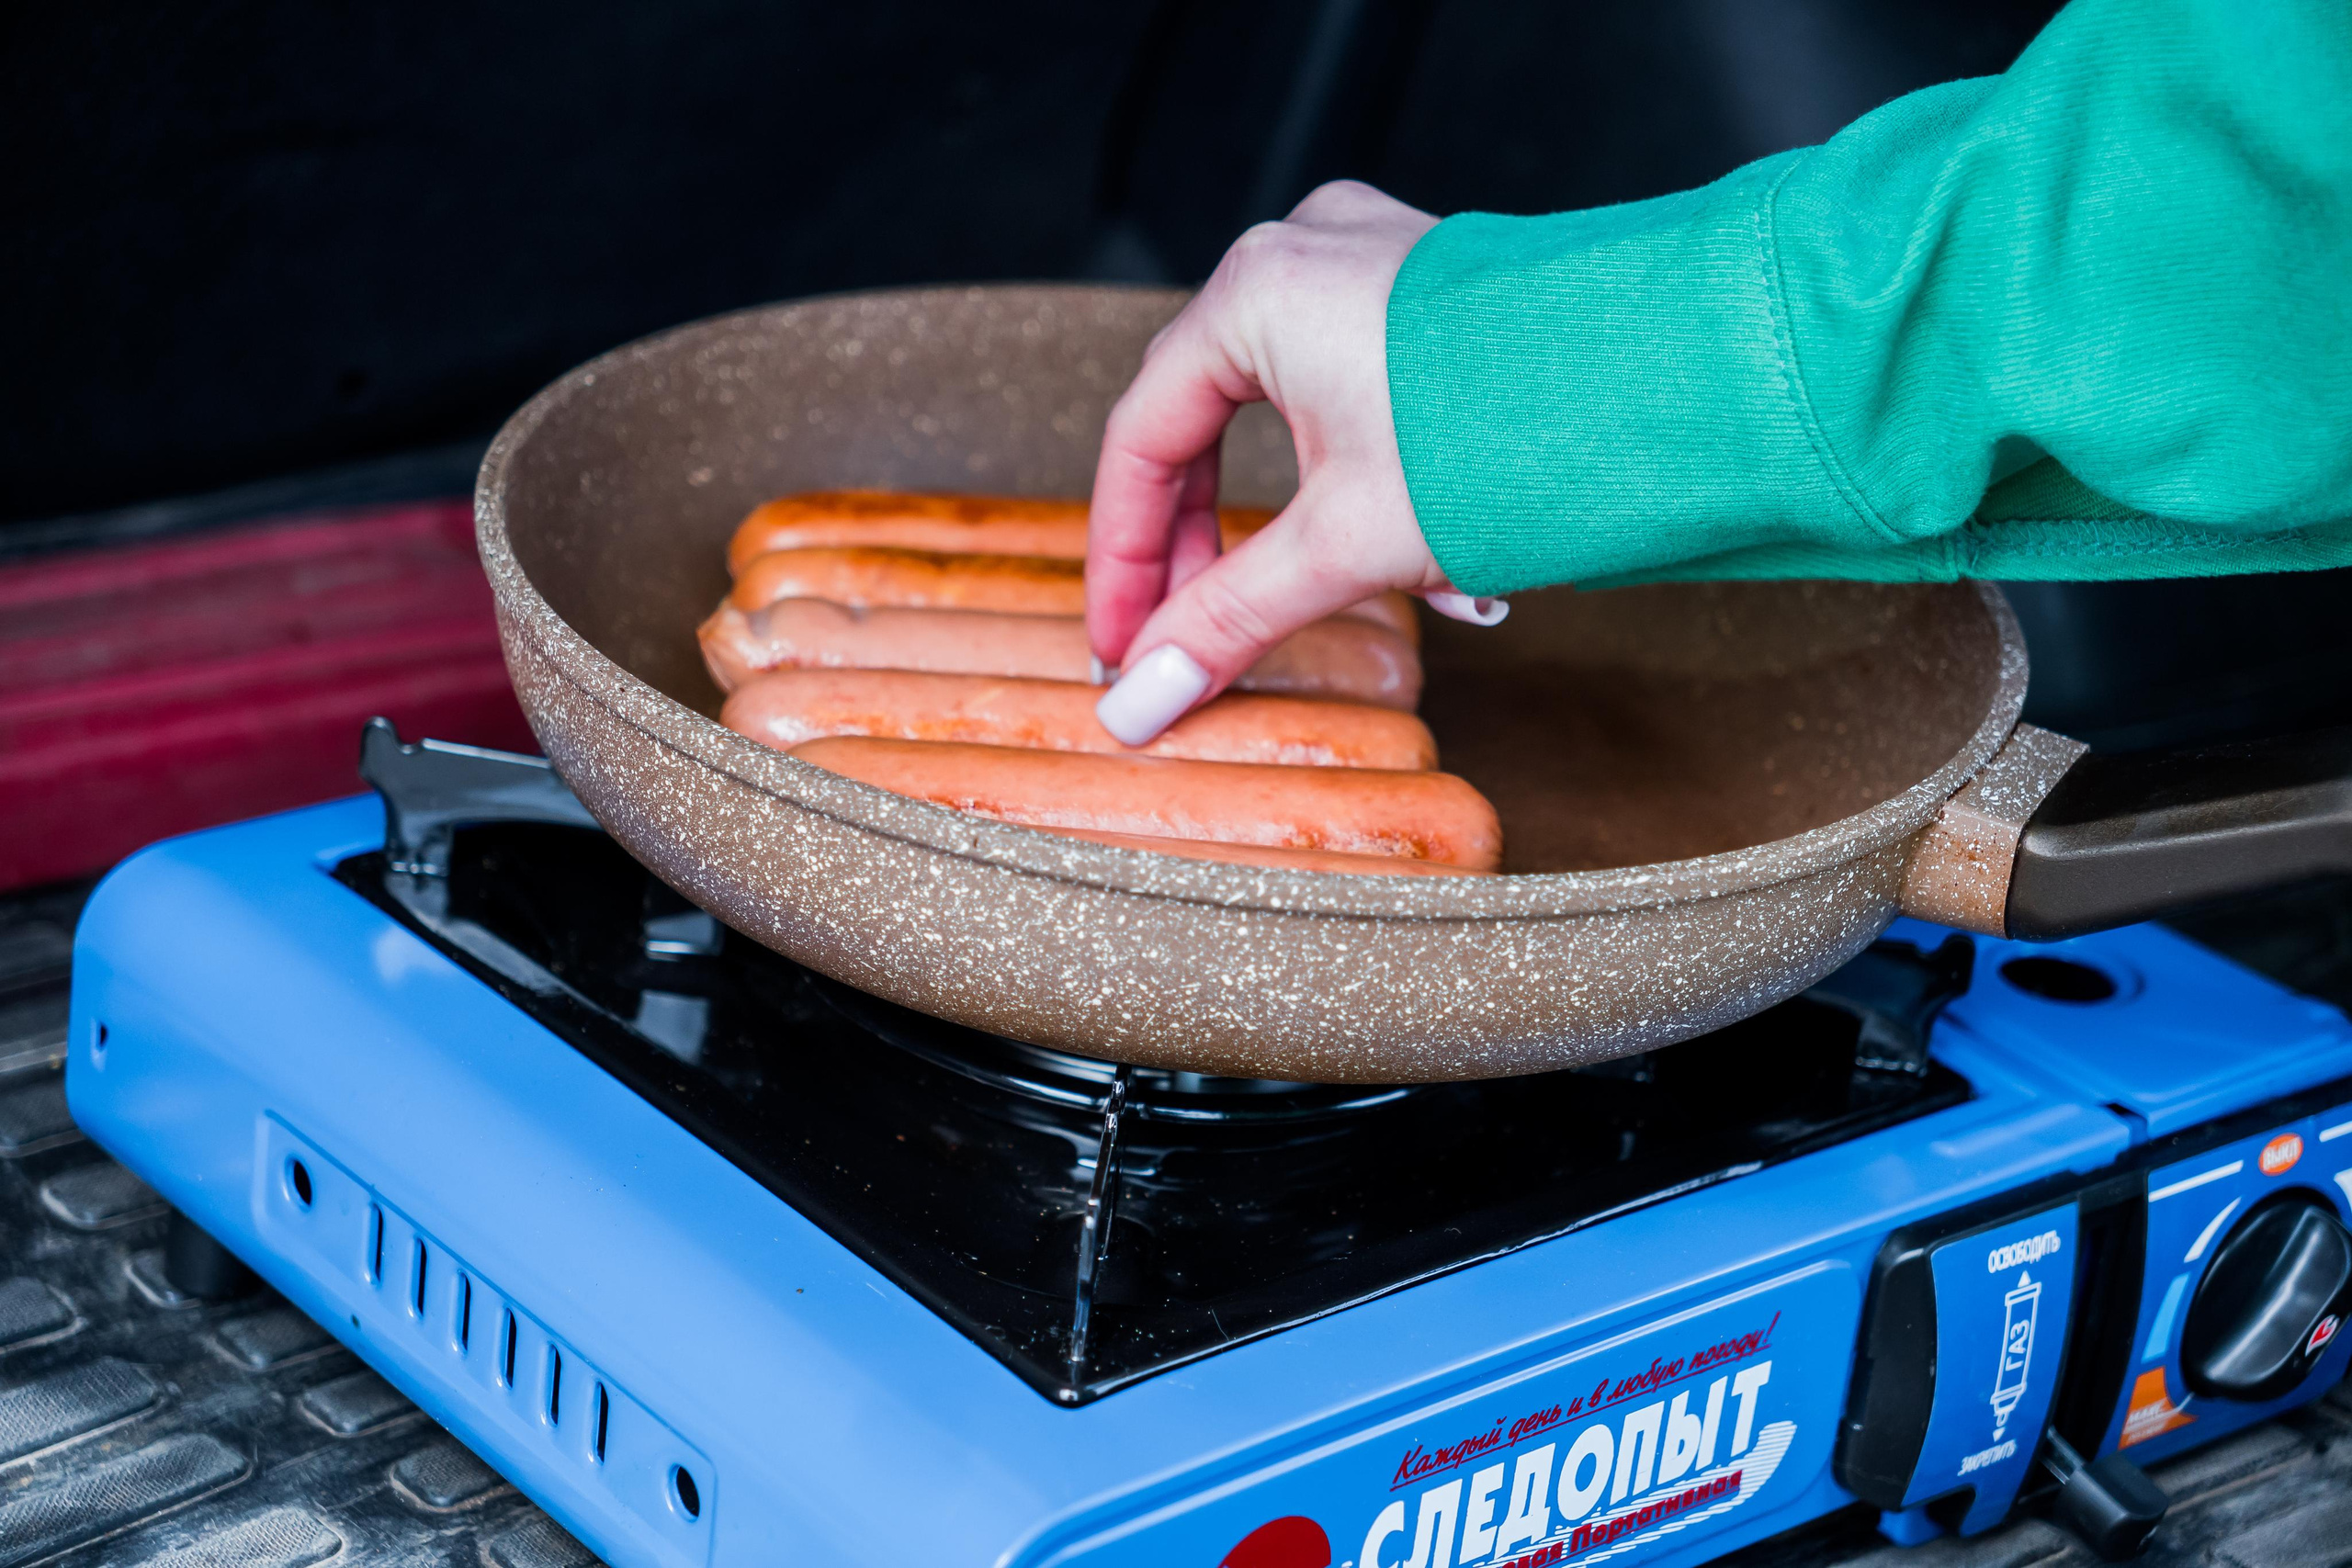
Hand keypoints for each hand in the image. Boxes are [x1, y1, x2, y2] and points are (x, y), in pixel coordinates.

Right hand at [1084, 181, 1501, 744]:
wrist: (1683, 382)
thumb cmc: (1520, 432)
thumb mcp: (1347, 545)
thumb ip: (1230, 621)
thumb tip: (1144, 698)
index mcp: (1255, 291)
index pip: (1142, 439)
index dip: (1125, 558)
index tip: (1123, 642)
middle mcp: (1305, 254)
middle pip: (1205, 422)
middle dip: (1203, 547)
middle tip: (1189, 635)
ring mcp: (1375, 263)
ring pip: (1285, 412)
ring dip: (1288, 520)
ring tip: (1314, 601)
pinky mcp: (1435, 295)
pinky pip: (1355, 391)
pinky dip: (1353, 478)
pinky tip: (1404, 553)